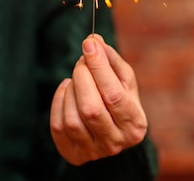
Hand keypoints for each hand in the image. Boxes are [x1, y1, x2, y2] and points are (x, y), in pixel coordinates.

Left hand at [49, 34, 147, 165]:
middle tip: (81, 62)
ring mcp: (93, 151)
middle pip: (91, 109)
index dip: (99, 68)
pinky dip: (59, 102)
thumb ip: (110, 60)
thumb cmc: (118, 100)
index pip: (114, 95)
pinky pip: (58, 126)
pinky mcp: (73, 153)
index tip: (89, 44)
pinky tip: (67, 91)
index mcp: (135, 124)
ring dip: (70, 91)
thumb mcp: (122, 80)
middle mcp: (116, 142)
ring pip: (73, 119)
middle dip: (82, 78)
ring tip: (76, 79)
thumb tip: (94, 40)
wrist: (110, 132)